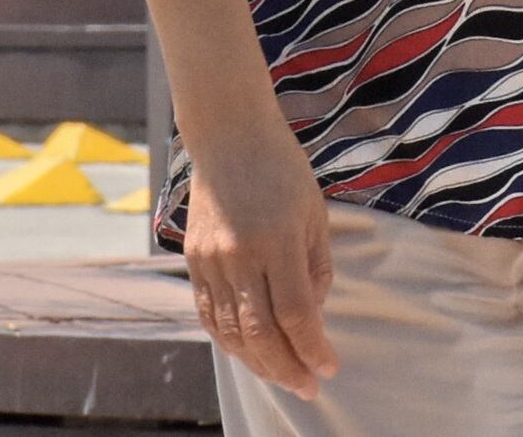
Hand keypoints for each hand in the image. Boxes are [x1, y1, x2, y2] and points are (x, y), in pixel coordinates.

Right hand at [183, 130, 337, 397]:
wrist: (228, 135)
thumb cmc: (282, 169)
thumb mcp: (314, 212)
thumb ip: (316, 268)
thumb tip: (312, 317)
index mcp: (277, 239)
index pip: (295, 312)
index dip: (312, 347)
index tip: (329, 367)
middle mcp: (239, 254)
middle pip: (261, 331)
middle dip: (287, 367)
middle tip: (308, 387)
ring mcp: (211, 259)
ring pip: (231, 331)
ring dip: (258, 362)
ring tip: (283, 376)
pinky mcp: (193, 260)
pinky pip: (210, 314)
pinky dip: (229, 341)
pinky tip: (249, 354)